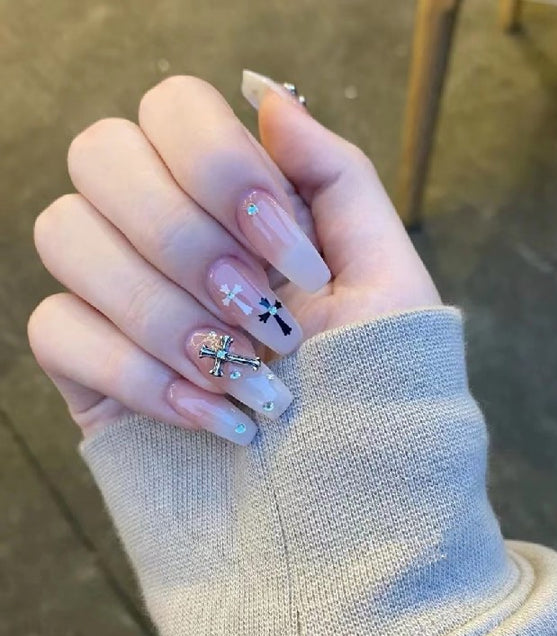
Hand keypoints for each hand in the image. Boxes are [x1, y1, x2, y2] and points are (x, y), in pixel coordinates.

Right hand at [29, 72, 439, 442]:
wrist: (342, 503)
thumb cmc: (374, 387)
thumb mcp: (384, 276)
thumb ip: (336, 177)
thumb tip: (268, 96)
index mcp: (238, 201)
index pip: (173, 108)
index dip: (222, 168)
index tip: (291, 251)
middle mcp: (170, 233)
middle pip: (102, 154)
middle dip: (188, 240)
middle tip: (264, 317)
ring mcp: (121, 297)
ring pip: (66, 236)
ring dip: (168, 313)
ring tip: (250, 379)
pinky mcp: (89, 367)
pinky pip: (56, 330)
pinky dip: (141, 374)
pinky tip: (213, 418)